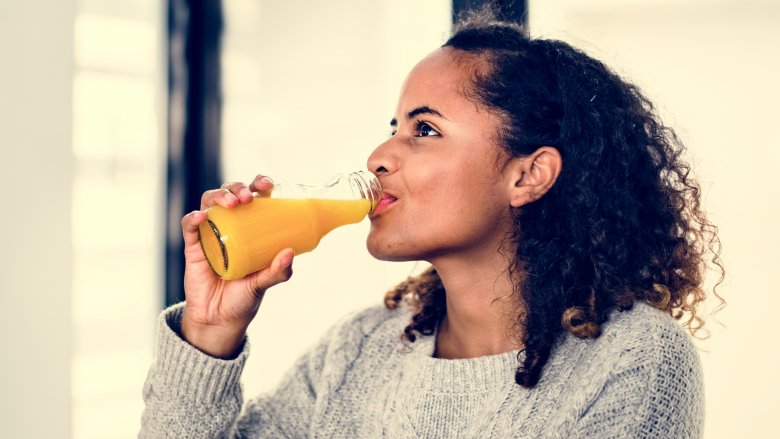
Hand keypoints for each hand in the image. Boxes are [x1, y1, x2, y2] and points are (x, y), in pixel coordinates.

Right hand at [179, 175, 293, 357]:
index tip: (267, 185)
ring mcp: (210, 234)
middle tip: (248, 197)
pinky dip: (193, 218)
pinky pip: (189, 227)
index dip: (259, 184)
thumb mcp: (263, 284)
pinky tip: (201, 217)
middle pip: (230, 193)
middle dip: (237, 187)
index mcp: (250, 228)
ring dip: (219, 196)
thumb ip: (277, 271)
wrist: (219, 321)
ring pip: (209, 202)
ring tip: (232, 203)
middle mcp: (230, 226)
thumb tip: (289, 253)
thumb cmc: (243, 298)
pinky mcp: (193, 247)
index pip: (254, 197)